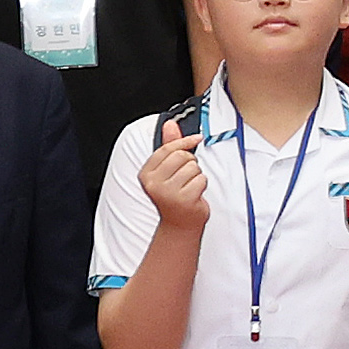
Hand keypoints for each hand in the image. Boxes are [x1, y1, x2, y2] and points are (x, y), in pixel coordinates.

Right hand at [137, 117, 212, 232]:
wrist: (179, 224)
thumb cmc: (174, 195)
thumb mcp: (168, 170)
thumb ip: (169, 146)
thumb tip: (170, 124)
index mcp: (146, 174)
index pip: (167, 149)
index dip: (184, 141)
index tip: (197, 137)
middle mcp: (154, 183)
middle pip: (182, 156)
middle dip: (191, 163)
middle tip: (186, 176)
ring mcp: (168, 192)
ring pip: (194, 167)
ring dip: (197, 176)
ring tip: (189, 186)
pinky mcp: (183, 199)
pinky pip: (201, 179)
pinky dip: (202, 185)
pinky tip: (194, 194)